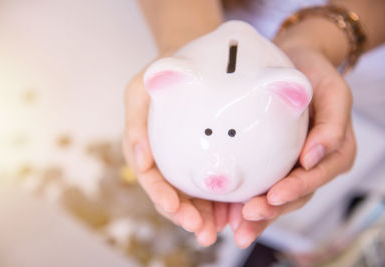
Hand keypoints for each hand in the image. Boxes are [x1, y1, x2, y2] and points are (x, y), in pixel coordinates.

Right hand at [123, 71, 227, 246]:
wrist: (188, 66)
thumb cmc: (161, 79)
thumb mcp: (140, 91)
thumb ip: (136, 121)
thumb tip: (140, 159)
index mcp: (147, 150)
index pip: (151, 179)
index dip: (161, 196)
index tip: (174, 207)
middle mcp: (166, 162)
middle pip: (173, 196)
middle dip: (185, 217)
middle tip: (202, 231)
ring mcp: (185, 164)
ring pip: (194, 198)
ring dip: (205, 218)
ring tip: (220, 231)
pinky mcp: (205, 162)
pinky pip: (213, 186)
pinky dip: (221, 203)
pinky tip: (235, 213)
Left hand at [230, 43, 356, 247]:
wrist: (294, 63)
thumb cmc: (315, 77)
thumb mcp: (333, 92)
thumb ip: (331, 124)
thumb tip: (312, 156)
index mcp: (332, 152)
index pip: (315, 177)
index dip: (296, 190)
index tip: (274, 196)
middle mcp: (311, 165)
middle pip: (294, 195)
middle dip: (272, 210)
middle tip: (249, 216)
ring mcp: (290, 166)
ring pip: (276, 197)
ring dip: (258, 214)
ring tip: (237, 226)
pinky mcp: (270, 164)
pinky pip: (259, 184)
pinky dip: (245, 200)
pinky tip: (228, 212)